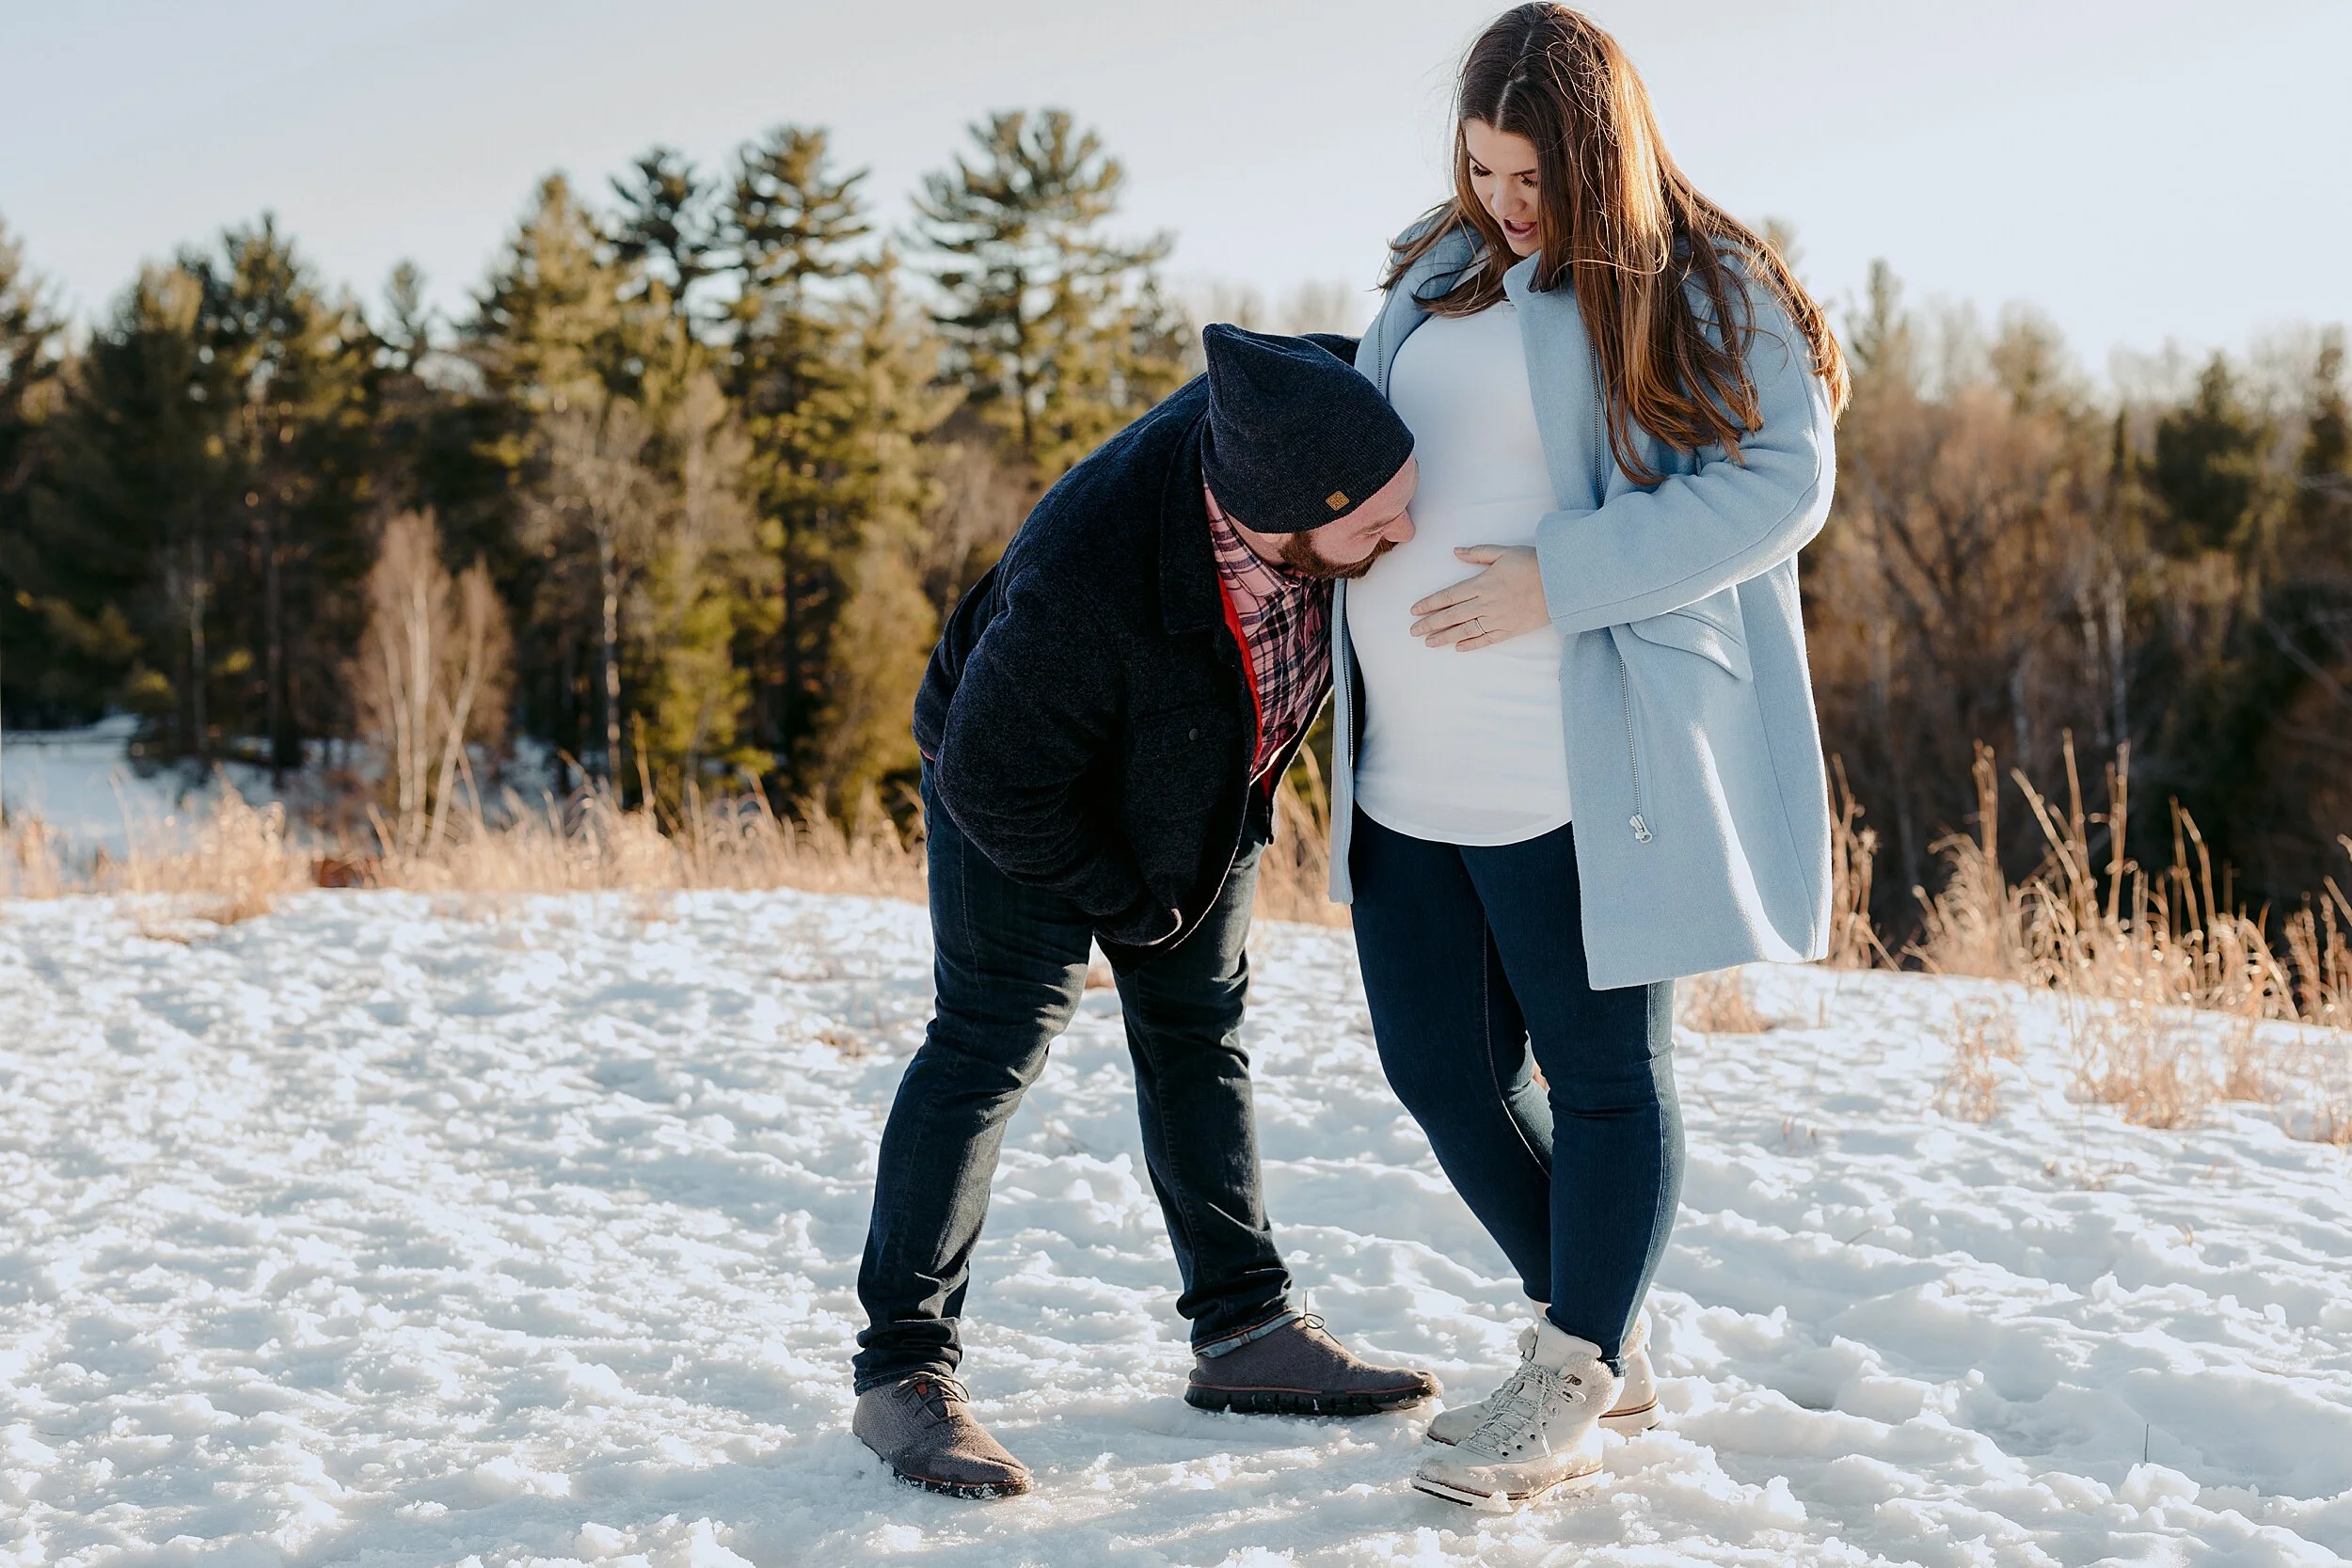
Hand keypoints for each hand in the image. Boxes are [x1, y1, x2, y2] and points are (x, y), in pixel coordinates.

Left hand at [1409, 546, 1547, 649]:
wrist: (1561, 584)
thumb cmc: (1533, 564)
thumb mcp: (1504, 552)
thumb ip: (1478, 553)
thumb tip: (1456, 552)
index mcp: (1482, 584)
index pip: (1448, 596)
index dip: (1429, 604)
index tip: (1414, 611)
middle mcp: (1486, 604)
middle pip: (1452, 616)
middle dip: (1430, 624)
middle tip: (1413, 631)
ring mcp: (1497, 619)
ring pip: (1465, 631)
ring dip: (1445, 637)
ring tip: (1428, 643)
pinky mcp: (1510, 630)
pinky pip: (1486, 640)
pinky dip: (1471, 645)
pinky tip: (1458, 649)